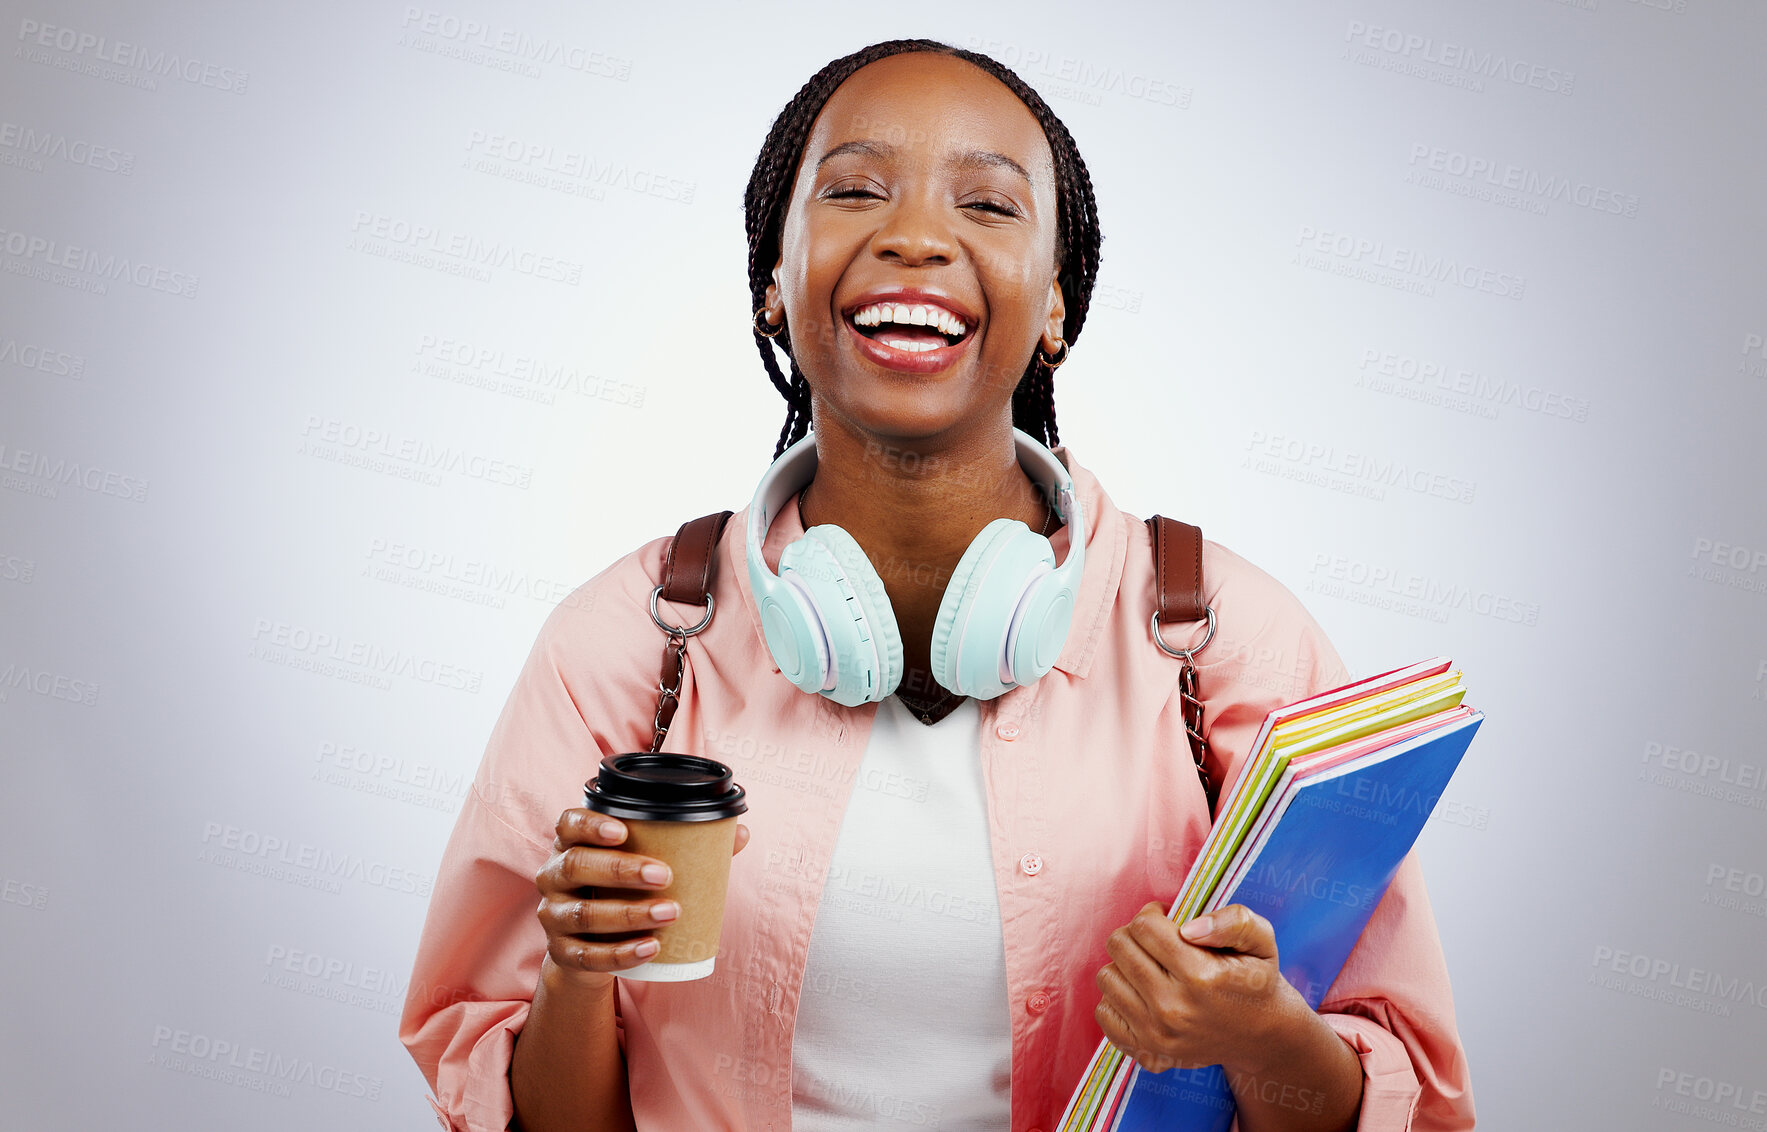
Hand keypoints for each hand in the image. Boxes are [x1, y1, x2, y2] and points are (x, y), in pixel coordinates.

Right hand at [534, 809, 750, 983]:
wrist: (590, 949)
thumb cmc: (621, 892)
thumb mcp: (642, 865)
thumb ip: (686, 847)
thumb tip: (739, 833)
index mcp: (571, 845)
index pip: (569, 824)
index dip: (591, 824)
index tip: (623, 830)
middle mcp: (554, 876)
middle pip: (576, 866)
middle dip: (620, 870)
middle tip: (665, 875)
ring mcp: (553, 916)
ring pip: (584, 914)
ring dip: (629, 914)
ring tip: (671, 912)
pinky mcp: (563, 953)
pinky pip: (589, 955)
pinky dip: (622, 953)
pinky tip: (652, 948)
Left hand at [1094, 902, 1304, 1076]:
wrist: (1262, 1037)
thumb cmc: (1256, 981)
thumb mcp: (1262, 942)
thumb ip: (1234, 922)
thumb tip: (1188, 927)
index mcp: (1201, 977)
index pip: (1144, 927)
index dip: (1153, 914)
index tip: (1167, 919)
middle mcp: (1174, 1009)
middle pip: (1119, 947)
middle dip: (1135, 934)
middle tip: (1156, 941)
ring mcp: (1157, 1035)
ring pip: (1107, 976)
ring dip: (1125, 965)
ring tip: (1151, 967)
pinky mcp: (1147, 1052)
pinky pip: (1104, 1011)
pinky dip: (1118, 997)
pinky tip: (1142, 993)